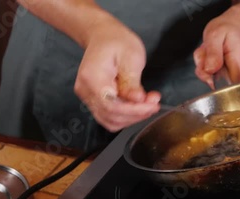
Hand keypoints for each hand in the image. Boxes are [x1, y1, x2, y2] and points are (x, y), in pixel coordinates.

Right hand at [74, 17, 160, 131]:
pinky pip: (110, 117)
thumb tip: (138, 100)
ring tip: (148, 103)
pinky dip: (126, 116)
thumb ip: (132, 81)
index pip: (111, 105)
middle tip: (154, 103)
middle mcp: (85, 91)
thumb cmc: (116, 42)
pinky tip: (138, 106)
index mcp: (92, 78)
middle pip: (111, 116)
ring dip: (133, 117)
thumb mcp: (130, 56)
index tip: (152, 106)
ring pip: (111, 120)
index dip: (134, 110)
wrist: (103, 36)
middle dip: (136, 114)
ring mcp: (87, 97)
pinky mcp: (93, 101)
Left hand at [194, 8, 239, 88]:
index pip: (228, 85)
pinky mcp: (235, 72)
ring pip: (216, 77)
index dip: (211, 79)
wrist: (236, 24)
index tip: (206, 66)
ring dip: (207, 65)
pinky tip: (213, 55)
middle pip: (219, 80)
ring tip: (211, 50)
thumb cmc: (227, 28)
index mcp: (239, 60)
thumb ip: (212, 54)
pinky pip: (218, 74)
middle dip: (205, 67)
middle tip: (206, 51)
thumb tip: (210, 71)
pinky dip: (211, 65)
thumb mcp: (214, 35)